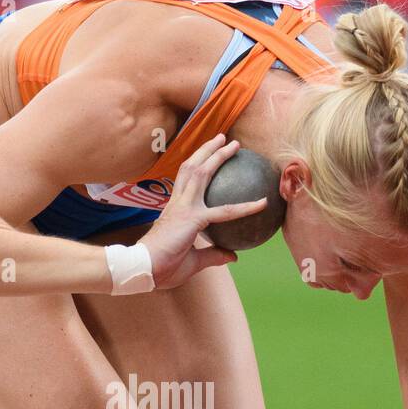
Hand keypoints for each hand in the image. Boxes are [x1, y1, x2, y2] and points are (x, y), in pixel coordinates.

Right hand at [143, 134, 267, 288]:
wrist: (144, 270)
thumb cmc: (163, 268)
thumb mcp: (193, 261)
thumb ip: (212, 256)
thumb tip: (233, 256)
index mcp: (175, 210)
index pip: (185, 181)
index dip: (196, 166)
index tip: (208, 158)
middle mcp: (179, 203)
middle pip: (191, 168)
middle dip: (207, 150)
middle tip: (222, 138)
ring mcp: (184, 208)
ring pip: (201, 173)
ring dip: (218, 156)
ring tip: (234, 144)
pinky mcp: (192, 219)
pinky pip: (225, 211)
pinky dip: (246, 207)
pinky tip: (263, 203)